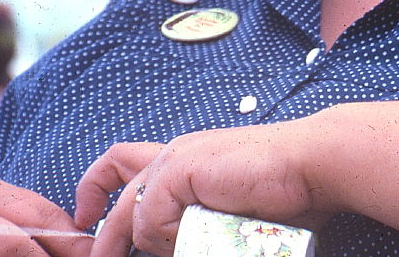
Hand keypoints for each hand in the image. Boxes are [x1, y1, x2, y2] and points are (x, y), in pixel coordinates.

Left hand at [74, 128, 330, 256]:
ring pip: (132, 210)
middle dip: (100, 227)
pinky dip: (165, 237)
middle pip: (111, 174)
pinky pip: (150, 217)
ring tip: (186, 246)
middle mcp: (175, 152)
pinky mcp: (180, 168)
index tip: (85, 218)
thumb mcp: (232, 211)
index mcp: (187, 156)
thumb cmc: (289, 190)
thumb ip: (203, 222)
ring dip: (151, 242)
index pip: (125, 159)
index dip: (96, 185)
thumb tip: (181, 247)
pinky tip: (197, 237)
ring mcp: (176, 158)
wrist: (313, 165)